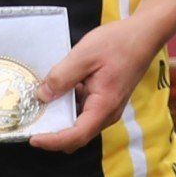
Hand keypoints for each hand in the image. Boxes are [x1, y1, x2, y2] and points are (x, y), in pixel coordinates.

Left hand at [31, 19, 155, 152]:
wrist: (144, 35)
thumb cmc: (119, 43)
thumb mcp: (84, 55)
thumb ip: (62, 77)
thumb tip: (42, 96)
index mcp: (104, 106)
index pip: (76, 135)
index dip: (53, 141)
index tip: (33, 138)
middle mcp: (107, 114)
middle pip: (77, 136)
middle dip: (53, 135)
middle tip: (31, 124)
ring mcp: (108, 109)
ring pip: (79, 126)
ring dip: (60, 121)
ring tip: (39, 108)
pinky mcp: (106, 102)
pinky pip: (84, 113)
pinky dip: (68, 108)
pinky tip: (57, 93)